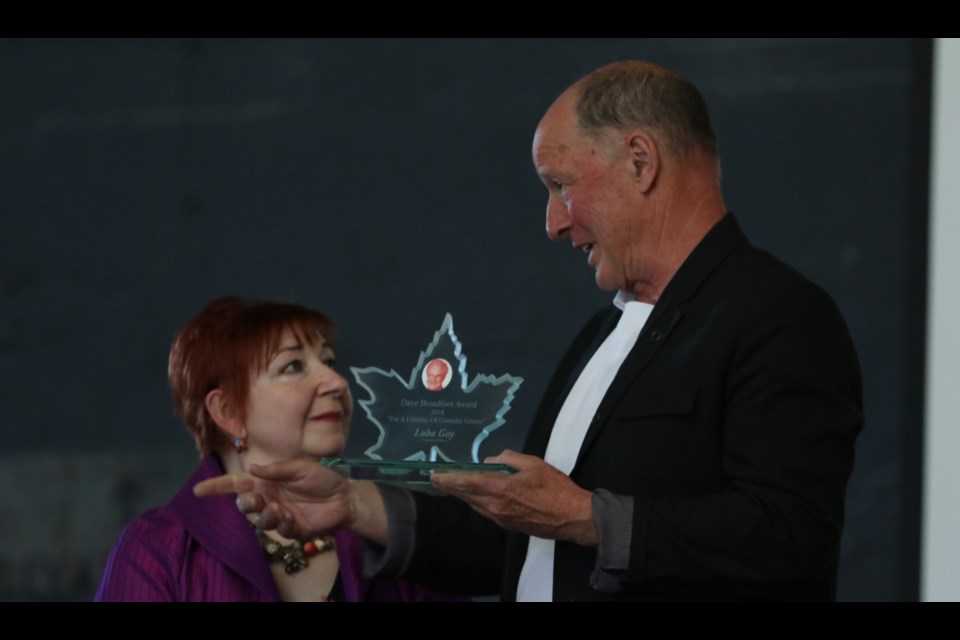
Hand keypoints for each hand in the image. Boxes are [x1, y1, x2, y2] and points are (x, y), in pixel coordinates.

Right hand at [193, 458, 385, 542]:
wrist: (344, 498)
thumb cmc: (322, 479)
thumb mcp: (301, 468)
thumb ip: (278, 469)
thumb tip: (252, 468)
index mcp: (267, 482)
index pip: (237, 483)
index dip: (217, 486)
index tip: (198, 490)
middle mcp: (269, 499)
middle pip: (245, 505)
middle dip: (245, 504)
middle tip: (255, 500)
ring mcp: (279, 515)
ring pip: (259, 521)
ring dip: (265, 516)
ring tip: (279, 509)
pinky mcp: (292, 530)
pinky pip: (280, 531)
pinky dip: (283, 524)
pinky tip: (292, 517)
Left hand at [430, 450, 597, 546]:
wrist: (572, 518)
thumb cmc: (555, 489)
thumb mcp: (533, 464)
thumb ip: (509, 459)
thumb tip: (492, 461)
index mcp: (500, 489)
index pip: (466, 483)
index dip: (448, 479)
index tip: (435, 475)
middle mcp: (495, 507)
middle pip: (466, 496)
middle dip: (451, 487)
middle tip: (438, 479)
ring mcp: (501, 519)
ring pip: (475, 505)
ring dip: (464, 495)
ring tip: (455, 485)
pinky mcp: (507, 526)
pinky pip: (485, 511)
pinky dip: (477, 502)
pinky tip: (477, 495)